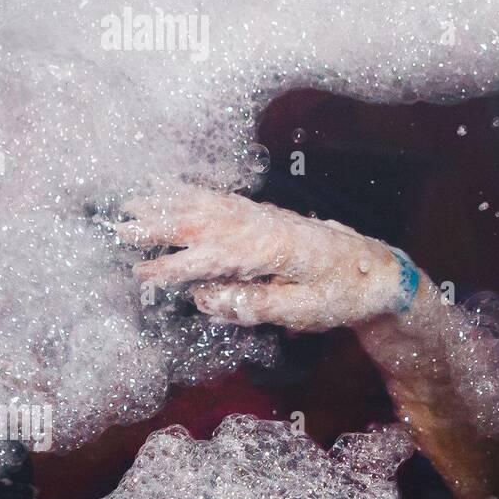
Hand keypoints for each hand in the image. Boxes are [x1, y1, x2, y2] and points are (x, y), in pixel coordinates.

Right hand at [117, 184, 419, 331]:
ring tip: (130, 203)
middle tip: (118, 228)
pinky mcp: (266, 218)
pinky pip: (223, 200)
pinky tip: (171, 188)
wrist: (379, 271)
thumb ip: (256, 305)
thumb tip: (206, 299)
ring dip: (170, 204)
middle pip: (205, 221)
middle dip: (161, 224)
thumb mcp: (307, 309)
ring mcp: (265, 217)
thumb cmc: (346, 292)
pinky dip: (192, 193)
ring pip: (210, 205)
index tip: (142, 275)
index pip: (215, 256)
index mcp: (273, 248)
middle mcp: (265, 224)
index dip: (178, 267)